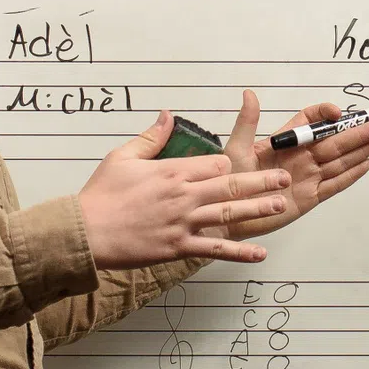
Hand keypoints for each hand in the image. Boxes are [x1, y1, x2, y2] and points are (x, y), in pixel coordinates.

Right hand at [77, 113, 294, 269]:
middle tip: (283, 178)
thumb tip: (167, 115)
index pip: (213, 163)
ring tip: (279, 205)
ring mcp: (184, 222)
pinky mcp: (179, 247)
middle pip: (230, 185)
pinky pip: (215, 250)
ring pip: (229, 214)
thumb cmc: (101, 195)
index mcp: (172, 171)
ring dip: (257, 209)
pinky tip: (259, 253)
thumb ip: (150, 137)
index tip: (231, 167)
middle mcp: (184, 195)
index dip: (226, 165)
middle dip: (260, 180)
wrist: (86, 232)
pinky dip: (239, 252)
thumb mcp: (122, 157)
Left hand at [216, 92, 368, 240]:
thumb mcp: (235, 149)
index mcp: (285, 141)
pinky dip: (351, 175)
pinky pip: (335, 184)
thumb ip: (246, 123)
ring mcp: (307, 177)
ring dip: (360, 150)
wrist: (226, 215)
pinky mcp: (311, 197)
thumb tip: (250, 93)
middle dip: (356, 132)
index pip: (310, 121)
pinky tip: (366, 164)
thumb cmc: (227, 181)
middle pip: (333, 141)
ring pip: (339, 160)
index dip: (325, 115)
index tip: (336, 114)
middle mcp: (300, 156)